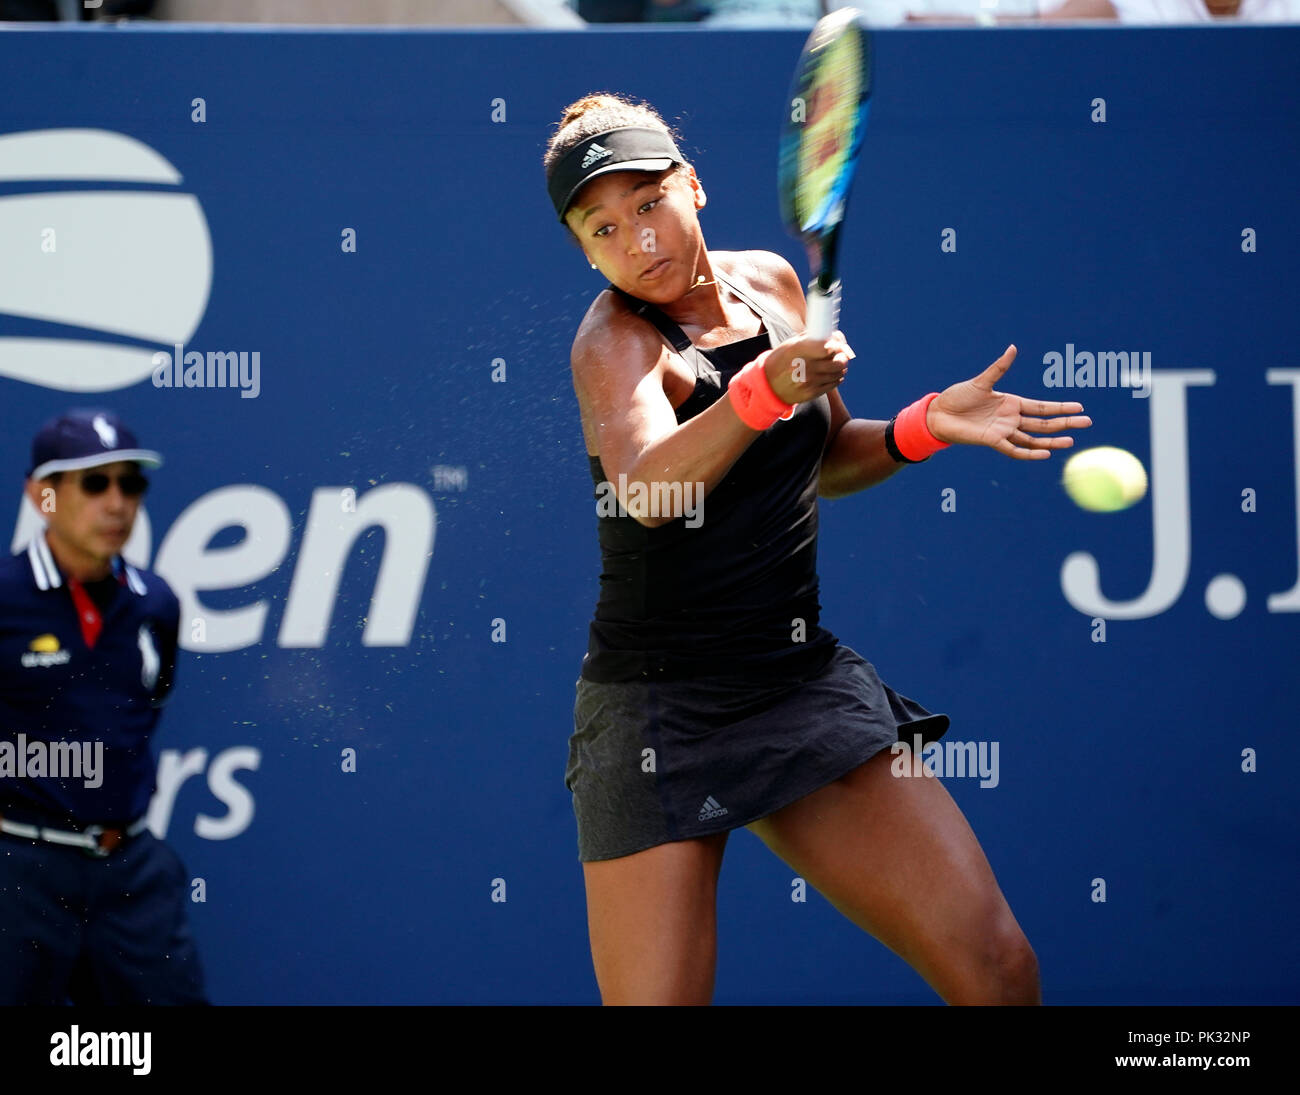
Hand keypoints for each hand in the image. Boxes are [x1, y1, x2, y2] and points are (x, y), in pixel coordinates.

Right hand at [763, 331, 852, 404]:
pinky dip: (836, 377)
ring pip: (839, 372)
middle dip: (843, 355)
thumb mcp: (791, 344)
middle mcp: (805, 367)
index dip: (837, 343)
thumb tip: (836, 336)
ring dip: (841, 366)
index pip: (828, 347)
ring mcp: (809, 382)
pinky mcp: (812, 393)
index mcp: (798, 350)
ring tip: (834, 363)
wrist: (768, 386)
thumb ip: (812, 338)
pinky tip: (830, 373)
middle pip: (838, 361)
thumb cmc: (781, 361)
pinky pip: (834, 383)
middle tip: (840, 353)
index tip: (837, 342)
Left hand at [926, 345, 1091, 459]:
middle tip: (1087, 422)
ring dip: (1051, 441)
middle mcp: (1011, 418)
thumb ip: (999, 367)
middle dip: (1065, 423)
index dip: (1061, 407)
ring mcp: (1003, 431)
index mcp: (1012, 403)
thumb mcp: (981, 381)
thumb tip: (1013, 348)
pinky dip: (1029, 453)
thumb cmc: (958, 396)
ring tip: (1071, 442)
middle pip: (1044, 423)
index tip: (1080, 407)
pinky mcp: (992, 441)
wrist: (938, 414)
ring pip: (1033, 438)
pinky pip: (1014, 450)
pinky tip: (1044, 454)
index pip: (1042, 407)